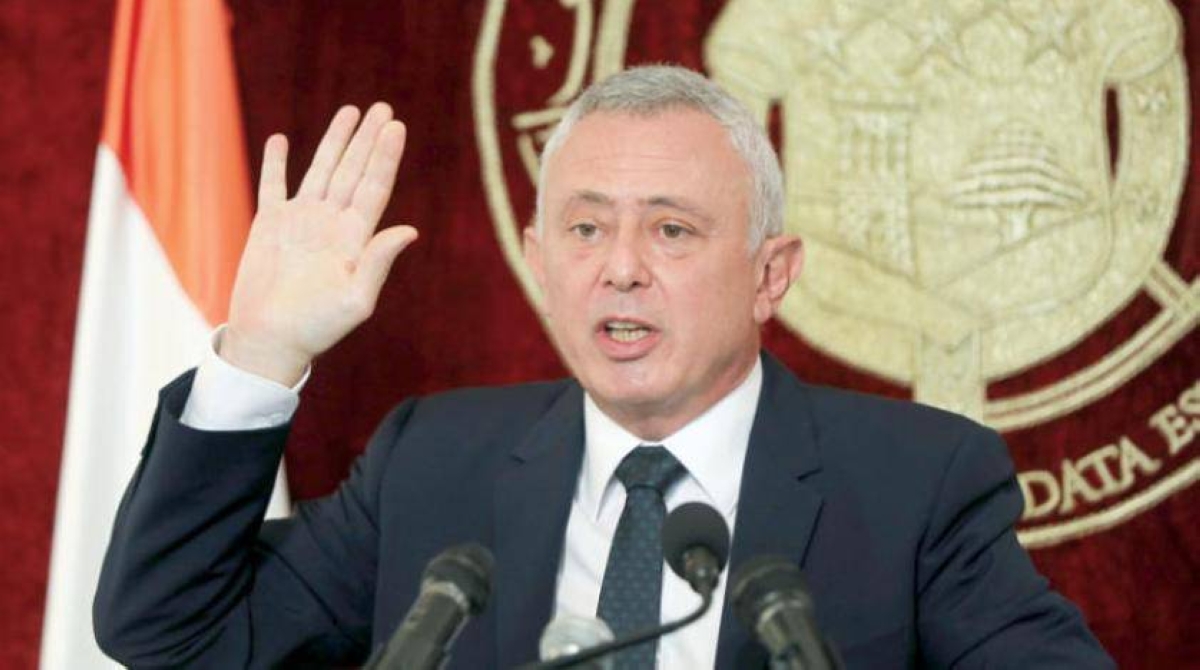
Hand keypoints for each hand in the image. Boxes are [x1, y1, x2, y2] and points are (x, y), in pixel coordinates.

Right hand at [223, 103, 417, 385]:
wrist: (270, 340)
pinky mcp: (269, 225)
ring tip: (350, 112)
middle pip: (354, 170)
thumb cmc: (316, 328)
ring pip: (321, 169)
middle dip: (367, 139)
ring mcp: (300, 221)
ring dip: (335, 141)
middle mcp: (331, 223)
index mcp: (354, 238)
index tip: (396, 127)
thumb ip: (379, 261)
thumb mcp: (356, 298)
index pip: (375, 187)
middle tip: (383, 108)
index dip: (385, 157)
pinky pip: (273, 185)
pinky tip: (282, 140)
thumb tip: (411, 230)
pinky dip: (276, 162)